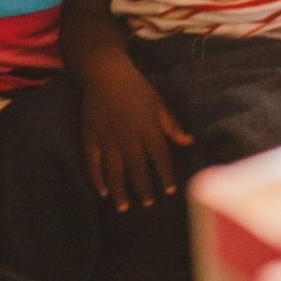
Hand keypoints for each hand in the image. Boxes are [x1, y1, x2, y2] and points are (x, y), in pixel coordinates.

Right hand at [77, 50, 194, 209]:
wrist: (105, 73)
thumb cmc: (137, 88)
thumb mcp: (160, 103)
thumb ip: (172, 125)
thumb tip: (190, 141)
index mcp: (148, 129)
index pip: (160, 158)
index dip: (166, 175)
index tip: (170, 190)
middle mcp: (129, 137)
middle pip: (137, 169)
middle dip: (143, 188)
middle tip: (147, 204)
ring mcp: (108, 139)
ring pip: (115, 171)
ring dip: (120, 190)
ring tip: (124, 207)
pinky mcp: (90, 137)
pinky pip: (93, 163)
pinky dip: (97, 179)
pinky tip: (103, 192)